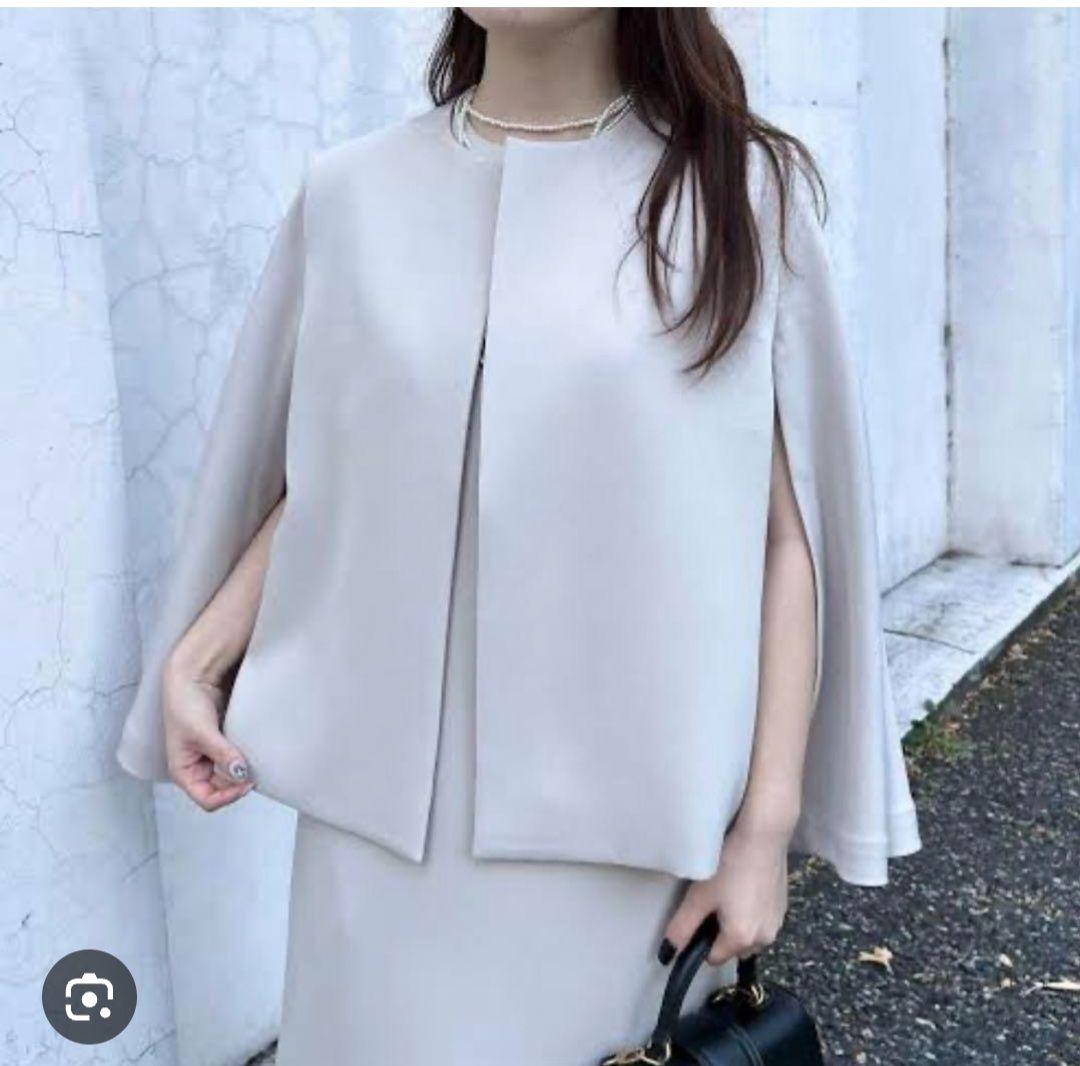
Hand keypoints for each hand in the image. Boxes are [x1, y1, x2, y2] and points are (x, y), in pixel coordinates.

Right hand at [162, 654, 252, 811]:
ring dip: (241, 770)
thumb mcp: (203, 733)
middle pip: (222, 789)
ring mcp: (209, 757)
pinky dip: (243, 758)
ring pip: (230, 776)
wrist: (194, 678)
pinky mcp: (221, 745)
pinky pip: (235, 759)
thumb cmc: (184, 704)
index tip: (245, 783)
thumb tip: (240, 773)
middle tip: (252, 769)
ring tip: (252, 758)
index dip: (227, 796)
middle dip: (236, 782)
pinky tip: (250, 749)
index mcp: (183, 772)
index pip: (207, 799)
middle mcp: (196, 768)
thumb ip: (222, 754)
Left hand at [660, 822, 789, 966]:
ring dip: (737, 923)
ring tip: (729, 890)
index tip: (698, 914)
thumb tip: (666, 954)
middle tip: (713, 900)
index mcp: (742, 940)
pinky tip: (744, 884)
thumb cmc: (730, 864)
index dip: (701, 940)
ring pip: (749, 935)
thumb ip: (681, 928)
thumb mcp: (699, 896)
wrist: (764, 835)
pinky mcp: (783, 906)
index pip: (713, 958)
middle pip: (733, 949)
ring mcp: (778, 923)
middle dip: (721, 932)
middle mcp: (764, 939)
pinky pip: (761, 920)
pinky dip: (751, 910)